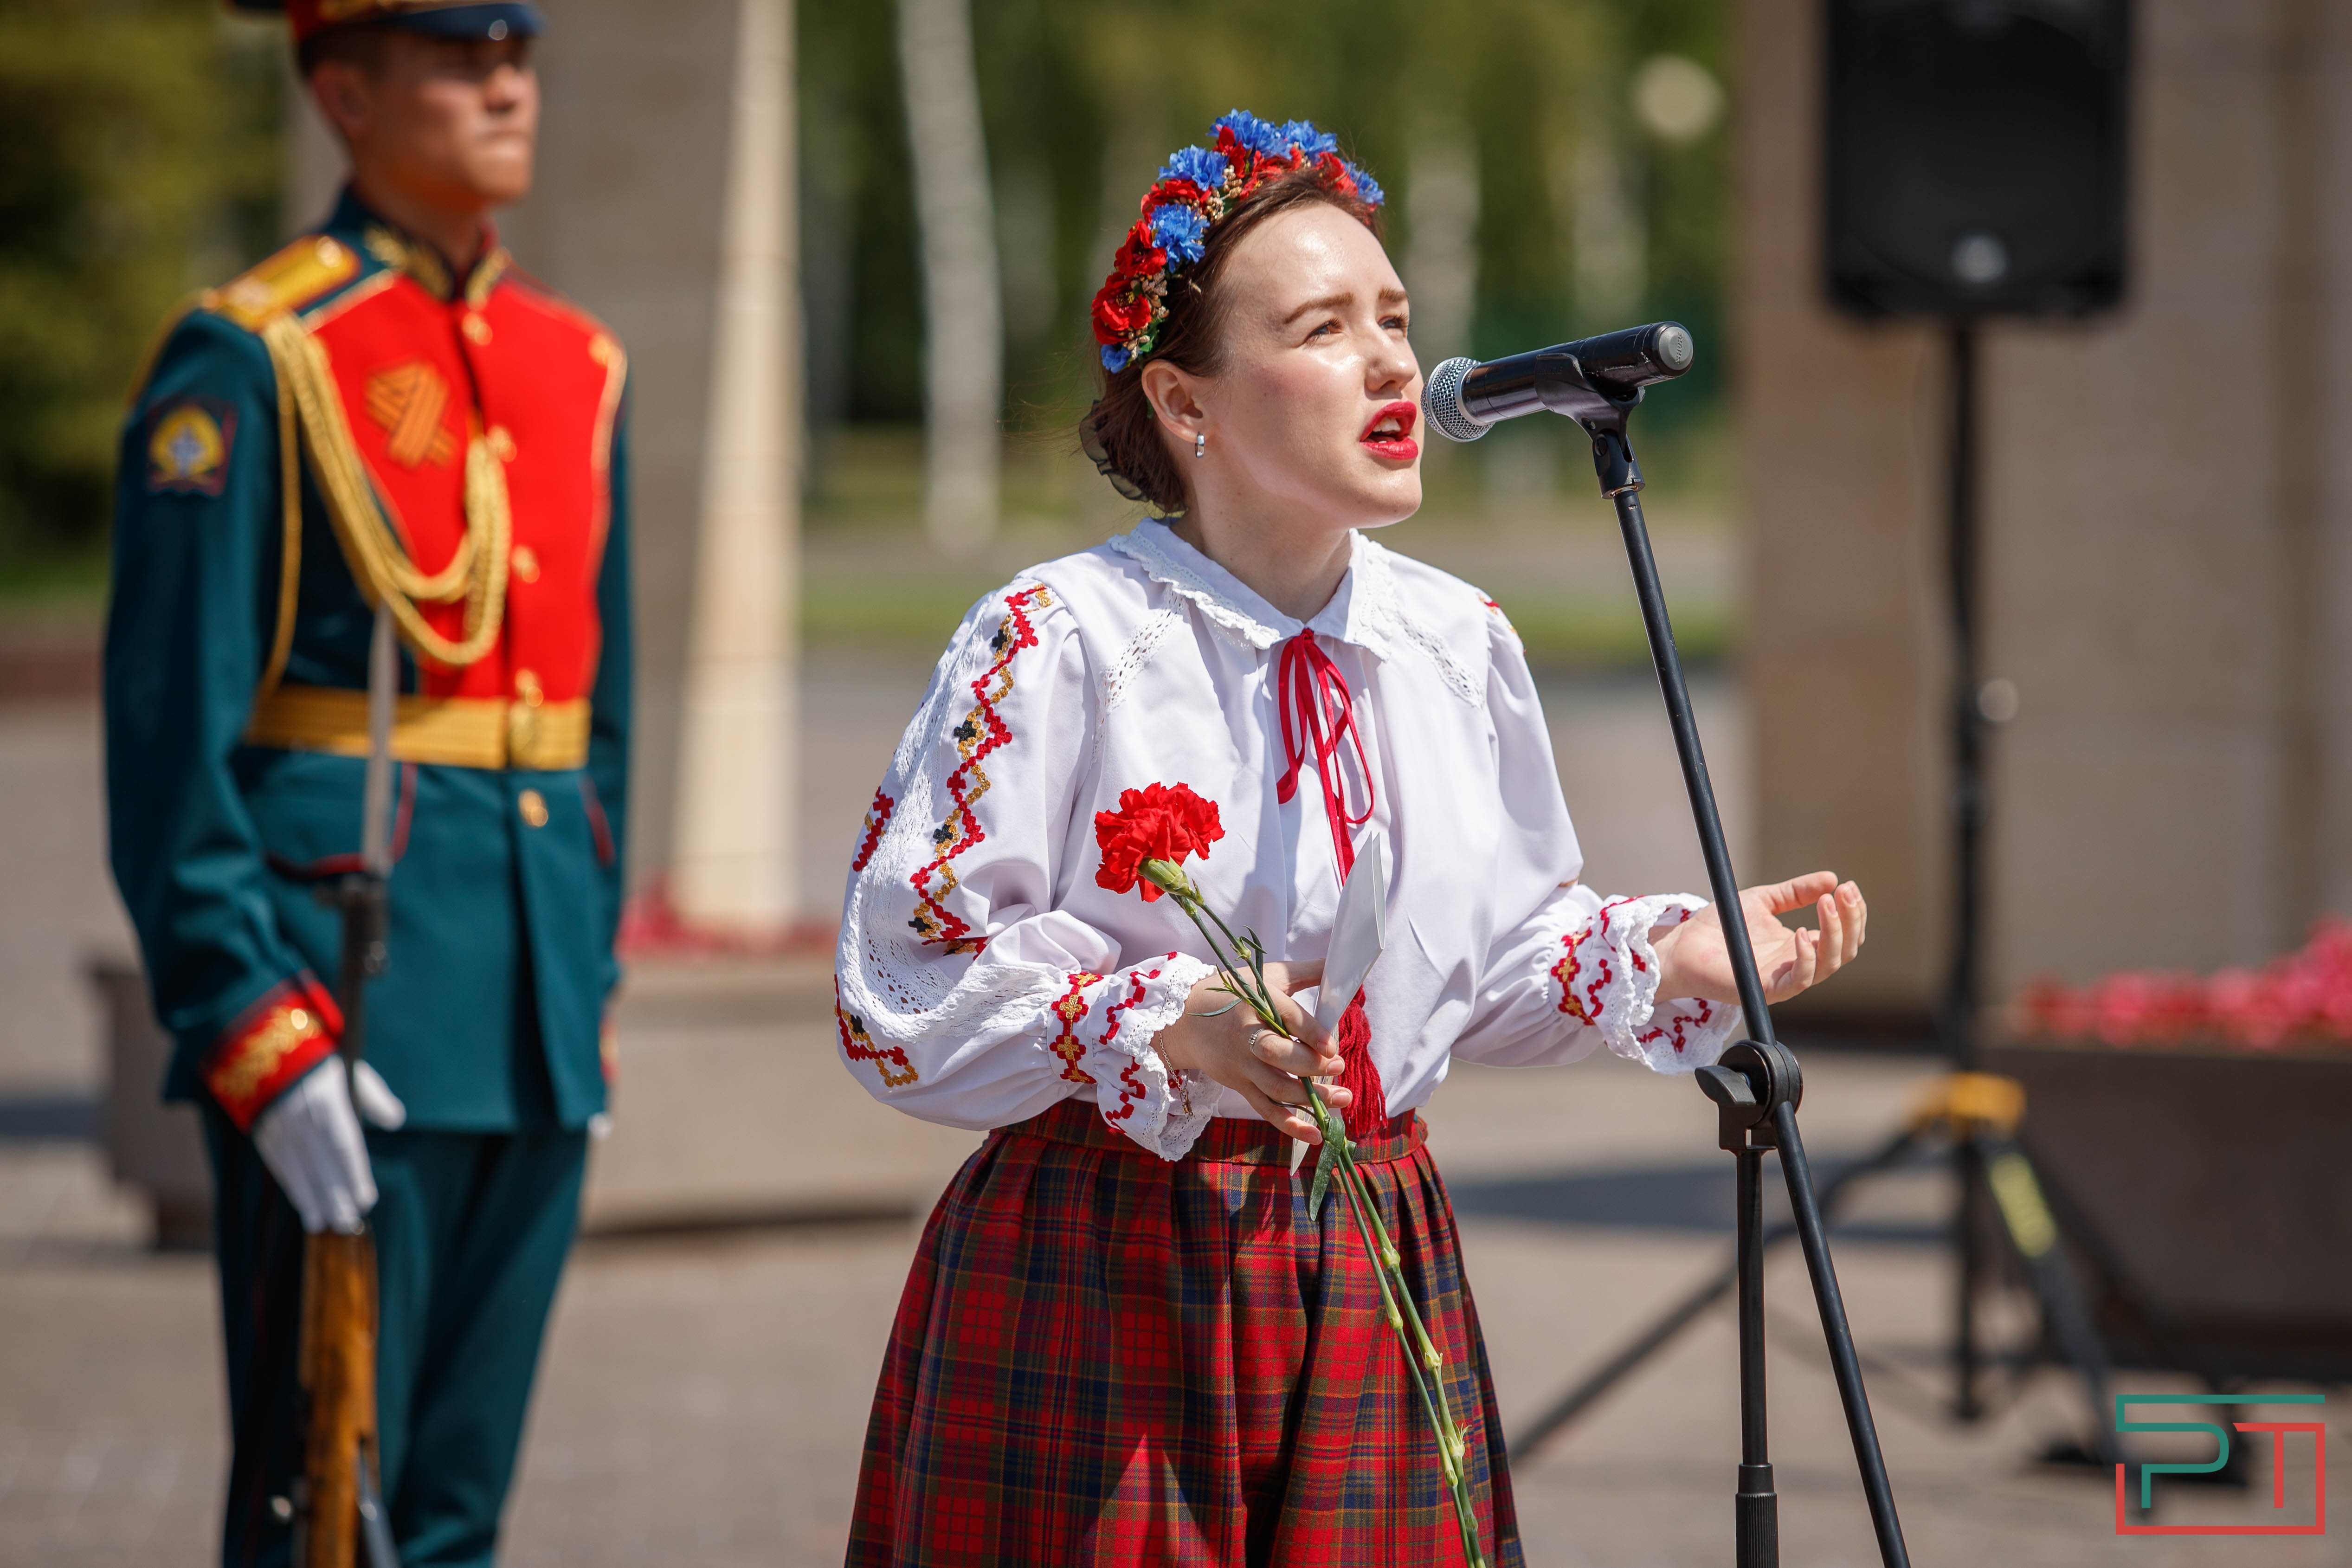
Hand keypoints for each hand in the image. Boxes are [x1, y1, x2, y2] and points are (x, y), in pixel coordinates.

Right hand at [251, 1058, 407, 1233]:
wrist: (267, 1049)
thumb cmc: (322, 1061)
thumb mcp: (352, 1071)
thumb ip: (373, 1098)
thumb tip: (395, 1120)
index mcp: (328, 1102)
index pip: (344, 1146)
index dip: (354, 1174)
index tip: (366, 1199)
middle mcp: (304, 1119)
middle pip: (322, 1165)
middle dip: (335, 1196)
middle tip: (348, 1223)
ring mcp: (282, 1128)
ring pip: (300, 1171)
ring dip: (313, 1200)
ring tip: (326, 1225)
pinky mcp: (265, 1134)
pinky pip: (281, 1168)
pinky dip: (294, 1190)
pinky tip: (306, 1209)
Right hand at [1149, 960, 1352, 1142]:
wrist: (1183, 1020)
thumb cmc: (1232, 994)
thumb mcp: (1267, 976)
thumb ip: (1306, 971)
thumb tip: (1341, 963)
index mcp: (1254, 1002)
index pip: (1285, 1017)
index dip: (1310, 1032)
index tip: (1332, 1046)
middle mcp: (1246, 1036)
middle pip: (1277, 1055)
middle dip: (1310, 1064)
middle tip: (1338, 1066)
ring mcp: (1241, 1065)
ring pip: (1275, 1087)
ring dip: (1310, 1097)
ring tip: (1342, 1098)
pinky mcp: (1239, 1085)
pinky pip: (1265, 1109)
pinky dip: (1290, 1124)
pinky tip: (1315, 1134)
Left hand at [1652, 872, 1866, 1006]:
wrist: (1684, 945)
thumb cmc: (1721, 925)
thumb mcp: (1763, 900)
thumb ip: (1796, 892)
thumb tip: (1832, 877)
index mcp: (1800, 945)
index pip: (1842, 935)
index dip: (1851, 913)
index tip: (1848, 886)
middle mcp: (1798, 964)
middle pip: (1844, 951)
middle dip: (1851, 921)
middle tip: (1846, 892)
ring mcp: (1784, 980)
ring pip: (1828, 965)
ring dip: (1834, 934)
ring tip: (1827, 904)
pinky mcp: (1767, 990)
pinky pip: (1800, 981)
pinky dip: (1806, 957)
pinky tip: (1801, 933)